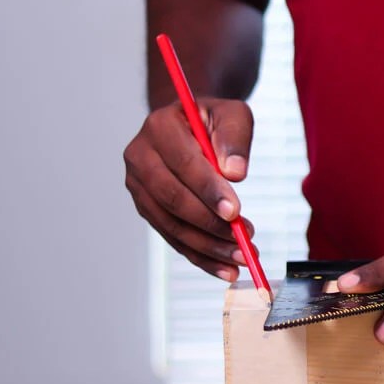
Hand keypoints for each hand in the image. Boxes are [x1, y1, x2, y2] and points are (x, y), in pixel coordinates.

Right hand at [124, 97, 255, 280]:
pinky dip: (200, 256)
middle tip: (244, 240)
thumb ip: (235, 137)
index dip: (208, 190)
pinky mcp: (148, 208)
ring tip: (242, 257)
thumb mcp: (233, 114)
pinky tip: (226, 269)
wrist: (192, 126)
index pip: (183, 163)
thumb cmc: (214, 121)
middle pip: (172, 198)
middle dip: (210, 224)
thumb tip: (235, 173)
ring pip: (171, 224)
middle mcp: (140, 156)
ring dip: (208, 246)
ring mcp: (139, 185)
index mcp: (160, 127)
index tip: (235, 212)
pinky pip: (173, 237)